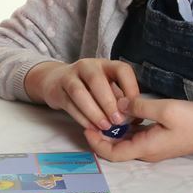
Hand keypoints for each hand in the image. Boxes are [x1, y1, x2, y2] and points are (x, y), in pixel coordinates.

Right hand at [25, 58, 139, 131]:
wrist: (56, 81)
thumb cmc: (88, 87)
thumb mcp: (107, 88)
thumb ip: (119, 100)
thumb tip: (136, 118)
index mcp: (105, 65)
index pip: (121, 69)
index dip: (130, 87)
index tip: (134, 107)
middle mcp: (87, 67)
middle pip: (97, 81)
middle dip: (109, 102)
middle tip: (118, 121)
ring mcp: (70, 76)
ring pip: (79, 92)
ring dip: (93, 111)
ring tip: (104, 126)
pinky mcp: (57, 90)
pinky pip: (69, 104)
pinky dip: (81, 118)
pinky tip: (91, 128)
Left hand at [86, 95, 192, 162]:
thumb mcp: (166, 109)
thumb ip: (139, 107)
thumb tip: (118, 104)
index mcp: (145, 148)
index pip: (111, 153)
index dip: (95, 142)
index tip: (86, 125)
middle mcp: (146, 151)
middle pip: (115, 148)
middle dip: (100, 134)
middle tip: (90, 114)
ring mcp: (153, 146)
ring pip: (125, 141)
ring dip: (112, 129)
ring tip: (103, 110)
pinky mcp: (159, 139)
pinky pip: (136, 135)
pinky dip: (125, 126)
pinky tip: (123, 110)